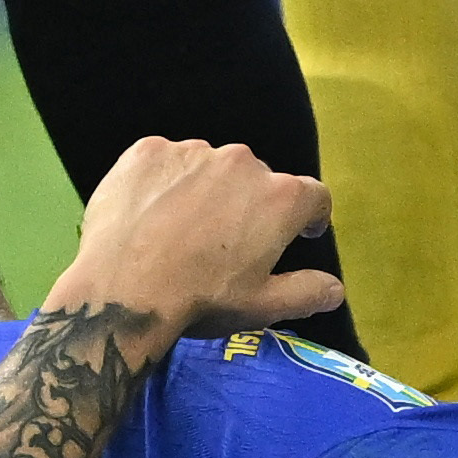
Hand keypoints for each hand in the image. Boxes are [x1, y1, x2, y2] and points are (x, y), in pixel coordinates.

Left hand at [47, 138, 340, 334]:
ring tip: (181, 229)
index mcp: (281, 198)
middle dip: (249, 205)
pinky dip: (164, 182)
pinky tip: (149, 214)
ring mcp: (192, 151)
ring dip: (205, 190)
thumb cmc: (201, 300)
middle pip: (258, 179)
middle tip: (224, 242)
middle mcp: (242, 162)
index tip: (299, 233)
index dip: (310, 216)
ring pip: (209, 167)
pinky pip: (166, 162)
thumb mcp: (262, 306)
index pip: (313, 196)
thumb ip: (307, 292)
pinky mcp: (148, 150)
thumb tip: (335, 288)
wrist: (122, 288)